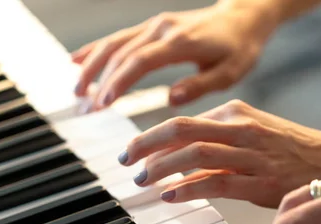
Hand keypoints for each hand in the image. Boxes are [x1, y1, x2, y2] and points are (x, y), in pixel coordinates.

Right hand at [72, 2, 277, 109]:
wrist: (244, 18)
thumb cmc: (239, 48)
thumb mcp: (229, 72)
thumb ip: (200, 86)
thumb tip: (171, 100)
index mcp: (181, 42)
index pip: (140, 61)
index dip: (118, 81)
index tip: (102, 103)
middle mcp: (162, 29)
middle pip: (120, 52)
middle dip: (98, 80)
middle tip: (83, 107)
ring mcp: (155, 25)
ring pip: (114, 43)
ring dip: (91, 66)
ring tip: (76, 92)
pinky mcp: (152, 27)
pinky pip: (119, 37)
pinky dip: (96, 49)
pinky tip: (76, 60)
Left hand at [118, 100, 320, 207]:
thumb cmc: (292, 152)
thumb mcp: (254, 132)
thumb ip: (218, 140)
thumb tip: (179, 157)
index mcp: (236, 113)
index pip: (182, 121)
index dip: (151, 136)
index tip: (134, 151)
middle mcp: (240, 129)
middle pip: (180, 130)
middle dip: (145, 145)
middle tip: (126, 160)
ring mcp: (250, 155)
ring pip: (193, 154)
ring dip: (161, 167)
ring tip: (142, 179)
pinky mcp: (260, 182)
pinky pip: (216, 181)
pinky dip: (189, 187)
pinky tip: (171, 195)